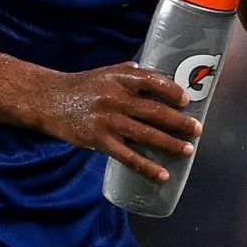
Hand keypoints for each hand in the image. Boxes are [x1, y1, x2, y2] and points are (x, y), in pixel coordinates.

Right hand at [28, 63, 201, 183]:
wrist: (48, 100)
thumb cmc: (83, 86)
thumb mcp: (106, 72)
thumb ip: (131, 73)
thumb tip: (159, 77)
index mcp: (120, 78)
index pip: (152, 81)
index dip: (172, 90)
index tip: (187, 101)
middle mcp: (116, 98)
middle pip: (154, 111)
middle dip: (179, 122)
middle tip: (197, 129)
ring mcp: (108, 121)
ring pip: (146, 135)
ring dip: (170, 144)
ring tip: (188, 150)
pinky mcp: (99, 141)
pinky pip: (128, 157)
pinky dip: (147, 167)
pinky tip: (162, 174)